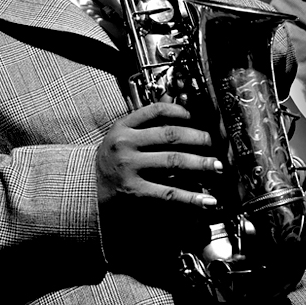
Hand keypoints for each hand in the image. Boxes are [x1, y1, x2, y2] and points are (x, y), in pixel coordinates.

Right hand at [96, 103, 221, 208]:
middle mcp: (125, 144)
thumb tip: (179, 105)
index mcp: (123, 126)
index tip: (200, 117)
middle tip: (217, 144)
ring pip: (173, 162)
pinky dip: (191, 197)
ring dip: (201, 164)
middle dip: (200, 138)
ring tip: (218, 167)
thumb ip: (147, 123)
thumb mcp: (122, 136)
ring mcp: (129, 167)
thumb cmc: (111, 160)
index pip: (157, 111)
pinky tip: (207, 200)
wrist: (87, 188)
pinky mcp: (134, 191)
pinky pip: (168, 193)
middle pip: (171, 135)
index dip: (183, 112)